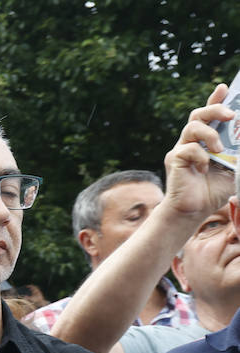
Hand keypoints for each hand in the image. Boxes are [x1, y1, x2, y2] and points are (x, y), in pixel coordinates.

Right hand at [162, 83, 235, 221]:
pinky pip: (188, 149)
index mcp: (208, 140)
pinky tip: (204, 170)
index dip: (216, 99)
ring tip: (219, 148)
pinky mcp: (175, 159)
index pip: (211, 114)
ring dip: (210, 134)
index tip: (225, 87)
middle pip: (199, 114)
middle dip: (215, 108)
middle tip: (231, 114)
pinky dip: (201, 157)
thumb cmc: (215, 189)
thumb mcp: (236, 166)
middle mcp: (193, 140)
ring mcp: (182, 148)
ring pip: (192, 127)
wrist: (195, 210)